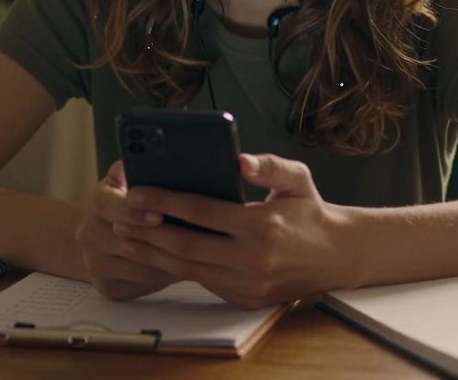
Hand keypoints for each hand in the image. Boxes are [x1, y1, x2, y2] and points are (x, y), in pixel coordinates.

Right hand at [73, 160, 177, 300]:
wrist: (109, 236)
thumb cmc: (136, 203)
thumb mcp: (135, 180)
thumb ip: (143, 170)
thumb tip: (165, 164)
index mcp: (97, 200)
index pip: (108, 204)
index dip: (134, 211)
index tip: (159, 216)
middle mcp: (87, 231)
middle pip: (121, 239)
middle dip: (157, 240)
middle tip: (189, 240)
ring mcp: (92, 261)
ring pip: (135, 266)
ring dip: (165, 261)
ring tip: (195, 254)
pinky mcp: (105, 285)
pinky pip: (137, 285)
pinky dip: (161, 278)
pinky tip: (181, 268)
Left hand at [112, 153, 347, 308]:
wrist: (336, 256)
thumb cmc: (310, 211)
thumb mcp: (298, 179)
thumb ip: (269, 166)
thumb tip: (239, 160)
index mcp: (261, 226)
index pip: (201, 212)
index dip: (165, 201)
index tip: (137, 192)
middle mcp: (252, 259)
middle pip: (186, 244)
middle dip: (148, 230)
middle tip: (120, 217)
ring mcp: (247, 283)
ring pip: (188, 268)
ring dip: (154, 253)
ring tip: (127, 237)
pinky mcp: (244, 297)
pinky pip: (202, 280)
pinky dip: (175, 266)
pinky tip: (155, 252)